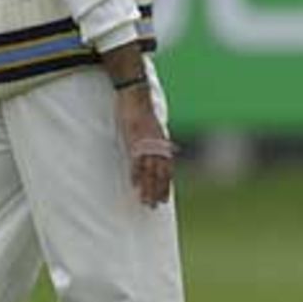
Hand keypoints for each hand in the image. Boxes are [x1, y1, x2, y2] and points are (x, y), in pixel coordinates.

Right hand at [114, 85, 173, 206]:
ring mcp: (148, 143)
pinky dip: (137, 174)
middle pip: (160, 173)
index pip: (167, 169)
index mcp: (162, 143)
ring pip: (150, 171)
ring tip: (146, 202)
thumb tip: (154, 152)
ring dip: (148, 188)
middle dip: (158, 191)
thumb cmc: (140, 110)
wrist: (136, 94)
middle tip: (155, 206)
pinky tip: (135, 185)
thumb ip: (153, 141)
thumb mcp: (150, 128)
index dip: (165, 185)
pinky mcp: (136, 139)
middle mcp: (158, 145)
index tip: (164, 199)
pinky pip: (138, 161)